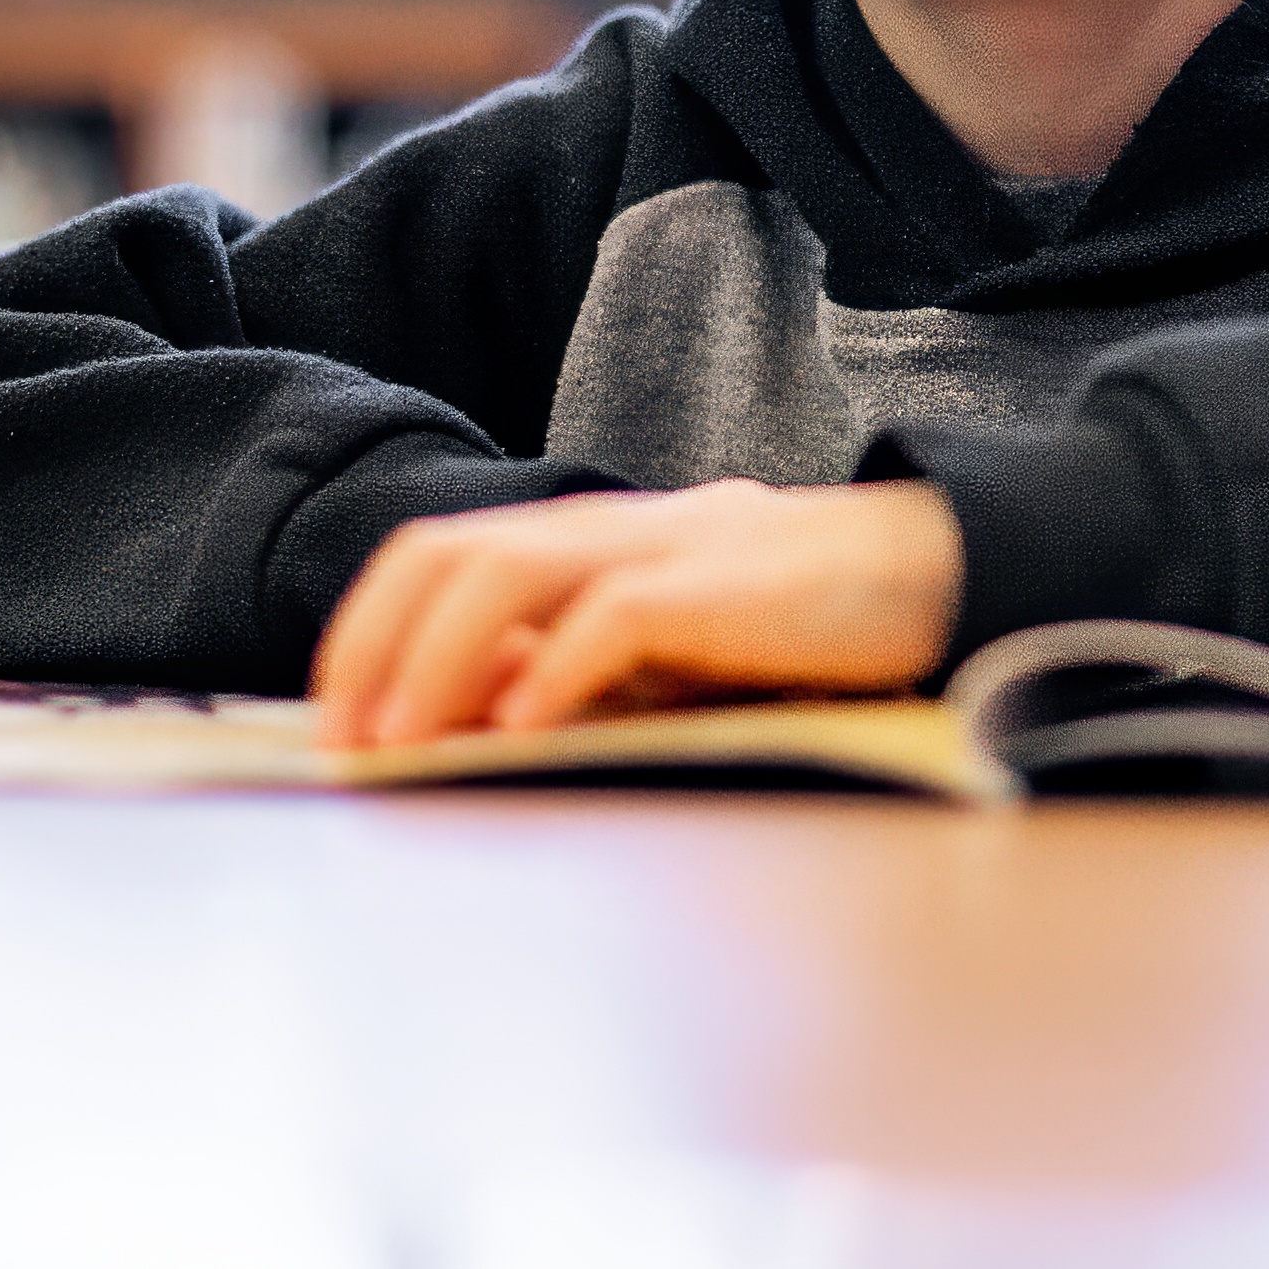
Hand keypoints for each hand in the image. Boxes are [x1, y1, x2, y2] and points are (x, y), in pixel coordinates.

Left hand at [310, 480, 961, 747]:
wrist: (934, 576)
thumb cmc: (799, 628)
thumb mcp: (666, 654)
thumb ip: (574, 668)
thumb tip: (467, 713)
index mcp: (587, 539)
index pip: (437, 554)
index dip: (367, 629)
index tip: (334, 718)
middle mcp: (609, 528)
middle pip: (446, 551)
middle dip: (374, 644)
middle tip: (345, 740)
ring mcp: (664, 546)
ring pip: (504, 572)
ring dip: (436, 661)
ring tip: (404, 741)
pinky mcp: (722, 585)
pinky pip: (613, 616)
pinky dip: (555, 672)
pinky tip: (524, 730)